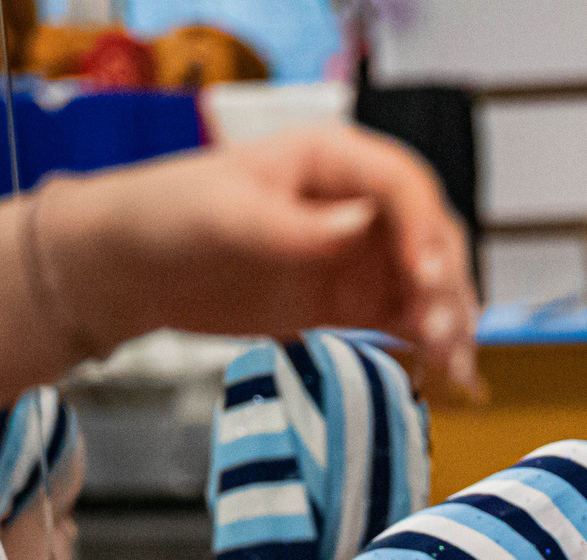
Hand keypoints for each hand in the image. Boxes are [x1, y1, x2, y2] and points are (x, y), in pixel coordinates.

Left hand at [47, 127, 482, 403]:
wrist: (133, 267)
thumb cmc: (168, 216)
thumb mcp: (225, 215)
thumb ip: (293, 225)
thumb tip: (361, 225)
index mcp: (331, 160)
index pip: (403, 186)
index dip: (423, 229)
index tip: (425, 274)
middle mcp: (357, 203)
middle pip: (430, 237)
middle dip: (445, 283)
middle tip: (440, 330)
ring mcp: (358, 255)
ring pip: (428, 284)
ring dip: (449, 320)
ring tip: (453, 365)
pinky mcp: (351, 301)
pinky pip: (406, 319)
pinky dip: (432, 344)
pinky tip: (450, 372)